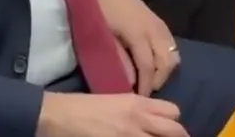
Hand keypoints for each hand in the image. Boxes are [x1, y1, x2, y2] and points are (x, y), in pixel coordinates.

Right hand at [37, 91, 187, 136]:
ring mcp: (130, 136)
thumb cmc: (80, 107)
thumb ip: (134, 110)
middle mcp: (139, 119)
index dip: (172, 123)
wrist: (58, 116)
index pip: (173, 112)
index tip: (167, 130)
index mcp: (136, 103)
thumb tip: (149, 122)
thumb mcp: (112, 101)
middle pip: (177, 132)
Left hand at [98, 0, 180, 97]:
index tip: (140, 97)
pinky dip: (168, 61)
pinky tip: (156, 66)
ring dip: (165, 71)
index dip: (145, 84)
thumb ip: (118, 57)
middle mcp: (155, 31)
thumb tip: (130, 81)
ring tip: (150, 79)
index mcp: (138, 34)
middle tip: (145, 90)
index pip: (147, 66)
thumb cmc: (103, 10)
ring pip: (173, 57)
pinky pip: (173, 48)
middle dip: (158, 80)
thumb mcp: (103, 33)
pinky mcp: (164, 26)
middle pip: (166, 63)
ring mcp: (162, 28)